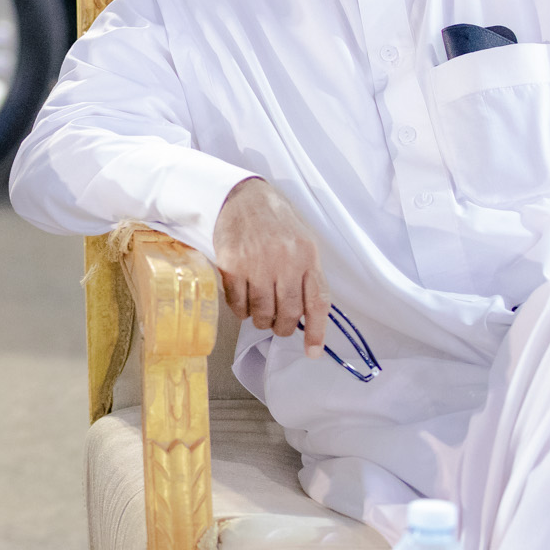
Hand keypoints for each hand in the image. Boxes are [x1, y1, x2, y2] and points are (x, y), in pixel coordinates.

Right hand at [213, 177, 331, 358]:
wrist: (243, 197)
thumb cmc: (275, 221)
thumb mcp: (302, 241)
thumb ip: (307, 274)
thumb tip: (307, 312)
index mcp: (307, 255)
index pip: (317, 302)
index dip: (316, 331)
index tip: (313, 351)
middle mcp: (284, 260)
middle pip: (288, 312)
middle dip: (282, 327)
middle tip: (278, 326)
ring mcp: (256, 263)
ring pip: (262, 311)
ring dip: (261, 320)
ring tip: (260, 314)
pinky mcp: (232, 264)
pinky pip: (237, 302)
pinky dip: (240, 310)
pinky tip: (243, 303)